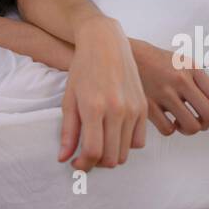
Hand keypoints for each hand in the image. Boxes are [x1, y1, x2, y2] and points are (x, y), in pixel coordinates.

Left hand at [57, 17, 147, 170]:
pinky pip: (138, 141)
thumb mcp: (69, 99)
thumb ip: (68, 131)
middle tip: (85, 155)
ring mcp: (133, 109)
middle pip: (111, 158)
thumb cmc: (83, 69)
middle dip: (96, 163)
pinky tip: (113, 134)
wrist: (105, 43)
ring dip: (110, 156)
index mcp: (94, 107)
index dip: (83, 165)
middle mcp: (117, 110)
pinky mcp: (143, 108)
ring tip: (99, 144)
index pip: (93, 152)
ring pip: (125, 153)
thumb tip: (64, 158)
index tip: (76, 164)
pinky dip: (125, 145)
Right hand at [128, 38, 208, 134]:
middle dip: (205, 124)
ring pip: (191, 126)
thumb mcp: (182, 61)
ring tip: (180, 122)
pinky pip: (168, 130)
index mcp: (191, 68)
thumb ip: (198, 80)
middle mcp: (180, 79)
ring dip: (188, 129)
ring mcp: (163, 93)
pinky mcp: (147, 104)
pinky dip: (169, 129)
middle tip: (196, 121)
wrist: (126, 55)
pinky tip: (165, 120)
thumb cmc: (156, 61)